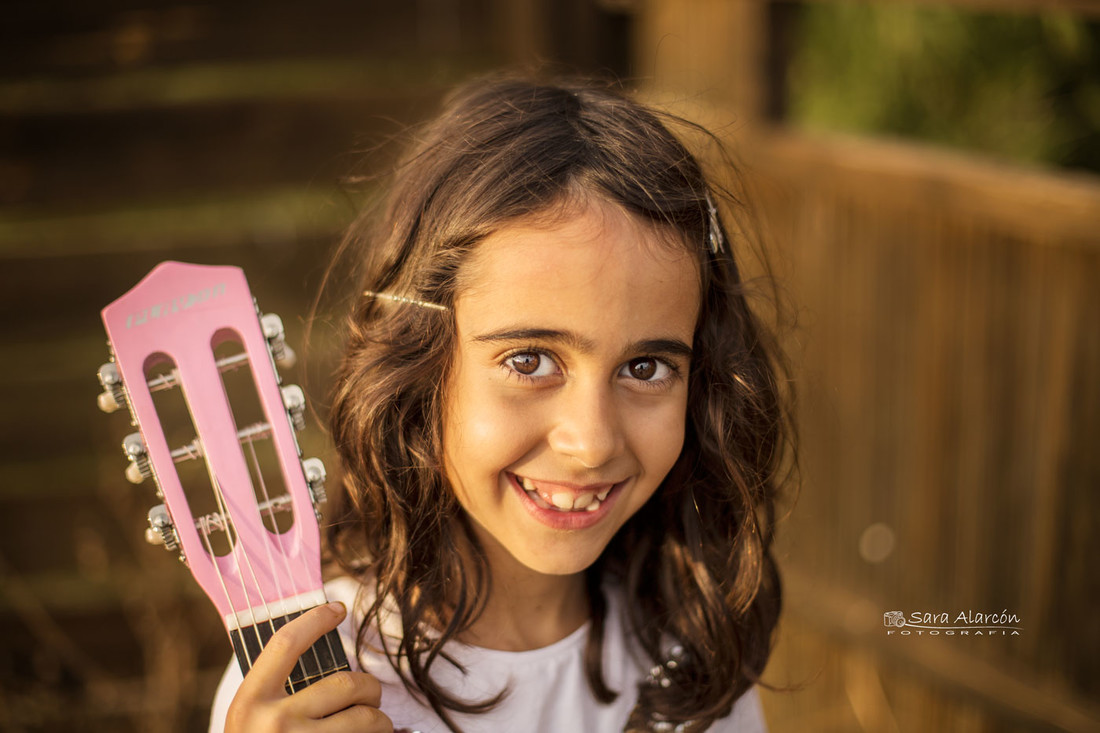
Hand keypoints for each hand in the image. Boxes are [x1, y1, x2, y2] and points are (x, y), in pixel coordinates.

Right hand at [225, 602, 392, 731]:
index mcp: (251, 703)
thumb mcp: (251, 718)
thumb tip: (319, 643)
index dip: (314, 619)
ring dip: (379, 721)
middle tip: (368, 696)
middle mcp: (275, 724)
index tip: (336, 609)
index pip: (285, 644)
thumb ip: (277, 689)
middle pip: (348, 684)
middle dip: (369, 688)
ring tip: (371, 725)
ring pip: (369, 720)